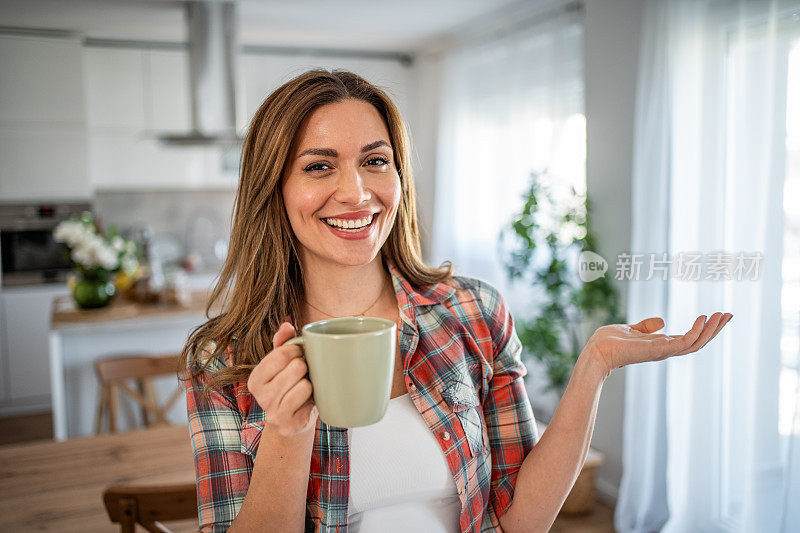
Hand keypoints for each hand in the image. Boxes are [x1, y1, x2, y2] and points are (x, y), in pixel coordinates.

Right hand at [246, 322, 317, 436]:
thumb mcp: (283, 364)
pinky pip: (309, 401)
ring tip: (306, 389)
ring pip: (304, 385)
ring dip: (311, 384)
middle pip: (296, 367)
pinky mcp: (288, 424)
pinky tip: (307, 403)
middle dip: (306, 368)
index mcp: (255, 378)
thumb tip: (286, 324)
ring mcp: (273, 413)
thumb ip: (283, 343)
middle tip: (305, 375)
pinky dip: (313, 399)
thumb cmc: (290, 386)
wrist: (293, 422)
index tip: (300, 355)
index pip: (281, 354)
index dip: (297, 350)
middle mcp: (260, 396)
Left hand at [586, 312, 732, 375]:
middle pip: (697, 342)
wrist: (596, 351)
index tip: (716, 316)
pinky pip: (685, 342)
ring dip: (711, 330)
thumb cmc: (608, 342)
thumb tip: (661, 321)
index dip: (703, 329)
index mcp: (660, 346)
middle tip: (729, 315)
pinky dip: (696, 331)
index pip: (688, 339)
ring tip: (723, 315)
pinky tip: (703, 318)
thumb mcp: (631, 329)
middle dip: (714, 330)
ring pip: (696, 343)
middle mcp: (665, 351)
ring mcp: (663, 352)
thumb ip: (646, 327)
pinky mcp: (659, 350)